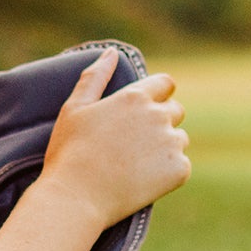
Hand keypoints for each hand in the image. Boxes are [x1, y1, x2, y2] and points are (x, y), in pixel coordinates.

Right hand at [38, 50, 191, 224]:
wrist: (76, 198)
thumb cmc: (69, 152)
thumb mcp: (75, 108)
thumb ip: (95, 77)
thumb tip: (111, 52)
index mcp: (135, 97)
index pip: (166, 83)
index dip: (158, 94)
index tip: (145, 109)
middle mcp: (158, 116)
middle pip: (175, 111)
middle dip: (161, 121)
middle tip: (133, 143)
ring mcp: (171, 143)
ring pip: (179, 139)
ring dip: (165, 147)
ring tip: (134, 165)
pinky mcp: (179, 170)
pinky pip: (181, 165)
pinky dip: (167, 173)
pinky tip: (142, 181)